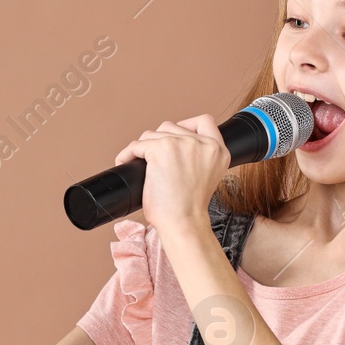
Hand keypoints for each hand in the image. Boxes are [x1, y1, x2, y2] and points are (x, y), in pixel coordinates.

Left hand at [113, 115, 229, 237]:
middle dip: (159, 141)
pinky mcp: (161, 149)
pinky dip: (127, 154)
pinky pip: (137, 145)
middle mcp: (202, 143)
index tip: (175, 138)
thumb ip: (198, 157)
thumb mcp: (206, 176)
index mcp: (218, 150)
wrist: (184, 223)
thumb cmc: (189, 208)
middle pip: (172, 127)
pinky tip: (126, 162)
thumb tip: (174, 145)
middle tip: (153, 160)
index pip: (205, 121)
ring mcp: (181, 143)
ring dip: (144, 147)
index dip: (187, 125)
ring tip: (140, 163)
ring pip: (153, 134)